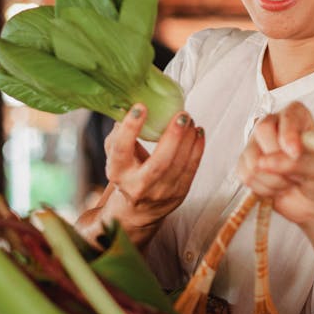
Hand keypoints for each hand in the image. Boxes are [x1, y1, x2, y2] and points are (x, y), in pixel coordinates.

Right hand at [103, 103, 204, 228]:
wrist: (138, 209)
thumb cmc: (127, 173)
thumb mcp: (116, 156)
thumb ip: (120, 134)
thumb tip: (128, 105)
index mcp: (117, 173)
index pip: (121, 150)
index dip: (130, 129)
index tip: (140, 107)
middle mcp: (138, 186)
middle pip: (158, 163)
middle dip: (173, 137)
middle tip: (182, 115)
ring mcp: (160, 193)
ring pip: (178, 165)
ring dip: (188, 140)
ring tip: (189, 120)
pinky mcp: (178, 194)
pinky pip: (191, 169)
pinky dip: (197, 149)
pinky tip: (197, 132)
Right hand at [235, 102, 313, 232]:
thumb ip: (295, 162)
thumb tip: (264, 162)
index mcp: (297, 116)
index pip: (286, 117)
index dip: (288, 135)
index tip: (296, 154)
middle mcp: (274, 125)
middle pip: (262, 131)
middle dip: (279, 160)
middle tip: (298, 175)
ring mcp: (257, 145)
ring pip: (252, 158)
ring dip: (273, 179)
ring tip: (290, 182)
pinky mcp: (248, 165)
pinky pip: (246, 175)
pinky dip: (263, 188)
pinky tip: (278, 188)